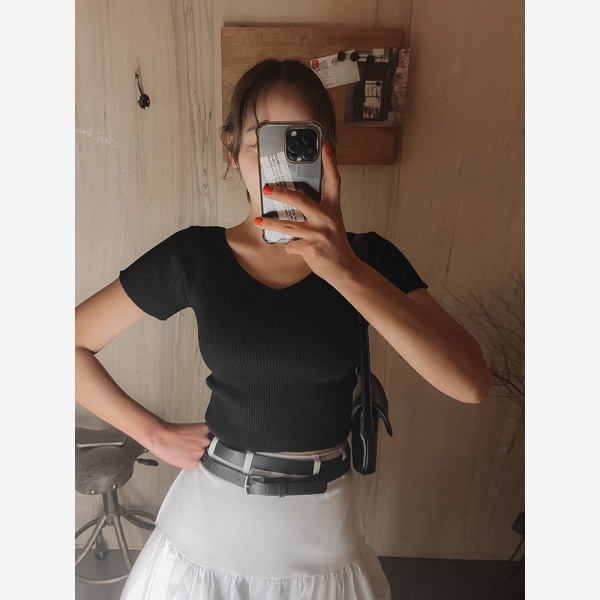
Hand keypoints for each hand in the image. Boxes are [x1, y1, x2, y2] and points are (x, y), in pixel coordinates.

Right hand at [145, 421, 210, 469]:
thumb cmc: (173, 433)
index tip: (206, 442)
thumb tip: (209, 442)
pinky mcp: (194, 462)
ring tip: (186, 450)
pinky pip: (197, 464)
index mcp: (206, 430)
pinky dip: (191, 462)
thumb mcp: (193, 429)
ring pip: (204, 457)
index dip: (211, 441)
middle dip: (203, 448)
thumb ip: (203, 435)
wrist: (161, 438)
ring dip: (197, 455)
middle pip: (211, 448)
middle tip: (191, 446)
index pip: (216, 438)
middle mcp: (205, 441)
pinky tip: (184, 456)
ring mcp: (200, 452)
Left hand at [254, 144, 359, 282]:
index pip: (334, 181)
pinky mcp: (311, 248)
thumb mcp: (331, 224)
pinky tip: (294, 249)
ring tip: (258, 222)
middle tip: (266, 189)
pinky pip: (291, 245)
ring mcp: (319, 234)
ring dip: (270, 224)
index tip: (325, 147)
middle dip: (280, 193)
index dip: (330, 163)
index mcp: (333, 209)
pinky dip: (290, 248)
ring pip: (288, 226)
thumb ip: (318, 213)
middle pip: (301, 200)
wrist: (345, 270)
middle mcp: (327, 218)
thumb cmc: (335, 245)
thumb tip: (295, 203)